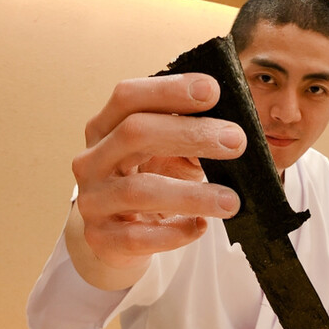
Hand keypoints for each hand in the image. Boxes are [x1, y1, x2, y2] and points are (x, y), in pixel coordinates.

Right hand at [70, 73, 246, 274]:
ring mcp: (92, 201)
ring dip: (192, 194)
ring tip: (231, 200)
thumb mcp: (165, 155)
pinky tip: (201, 226)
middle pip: (135, 133)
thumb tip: (228, 135)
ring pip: (139, 191)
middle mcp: (92, 160)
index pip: (128, 97)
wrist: (116, 238)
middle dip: (190, 133)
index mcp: (105, 128)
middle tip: (236, 141)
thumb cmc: (148, 184)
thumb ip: (188, 139)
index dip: (169, 90)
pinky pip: (139, 237)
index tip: (213, 91)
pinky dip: (175, 232)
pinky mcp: (101, 238)